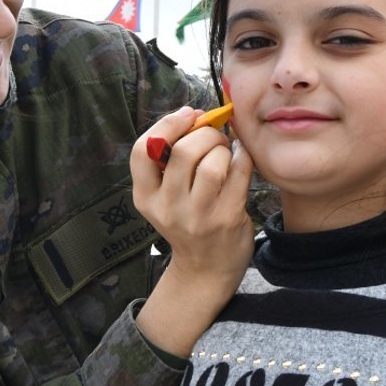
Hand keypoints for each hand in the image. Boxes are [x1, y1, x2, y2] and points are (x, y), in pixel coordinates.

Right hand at [130, 107, 254, 355]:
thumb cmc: (187, 222)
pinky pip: (239, 173)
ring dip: (223, 147)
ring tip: (225, 150)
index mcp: (146, 198)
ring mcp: (199, 216)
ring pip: (212, 162)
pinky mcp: (227, 218)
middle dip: (204, 133)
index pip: (143, 151)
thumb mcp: (164, 197)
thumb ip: (169, 161)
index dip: (167, 124)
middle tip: (213, 136)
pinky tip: (240, 158)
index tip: (187, 115)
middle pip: (183, 151)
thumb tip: (195, 115)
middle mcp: (168, 208)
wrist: (206, 270)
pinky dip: (242, 157)